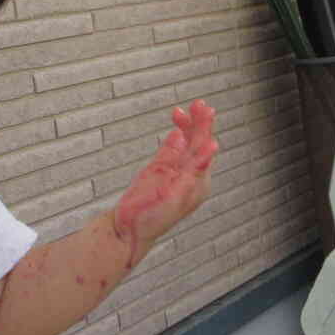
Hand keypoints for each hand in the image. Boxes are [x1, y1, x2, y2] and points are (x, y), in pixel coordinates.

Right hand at [111, 101, 217, 263]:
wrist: (128, 230)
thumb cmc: (153, 218)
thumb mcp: (175, 195)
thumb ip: (191, 170)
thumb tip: (207, 145)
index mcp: (198, 182)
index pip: (205, 149)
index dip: (205, 129)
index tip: (207, 112)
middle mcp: (190, 175)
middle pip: (198, 143)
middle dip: (199, 123)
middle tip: (199, 104)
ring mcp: (175, 171)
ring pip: (185, 143)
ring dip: (188, 126)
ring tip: (184, 110)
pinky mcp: (160, 170)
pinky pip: (171, 149)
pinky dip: (175, 135)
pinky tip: (177, 125)